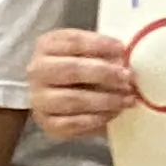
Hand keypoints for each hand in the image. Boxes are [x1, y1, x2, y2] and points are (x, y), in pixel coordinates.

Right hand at [29, 26, 148, 141]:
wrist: (62, 97)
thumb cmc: (81, 68)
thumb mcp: (88, 53)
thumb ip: (103, 52)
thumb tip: (127, 58)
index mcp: (47, 45)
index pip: (73, 41)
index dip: (99, 44)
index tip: (122, 49)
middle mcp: (37, 71)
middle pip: (72, 69)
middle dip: (104, 73)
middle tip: (128, 77)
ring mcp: (39, 99)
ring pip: (73, 99)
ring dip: (106, 99)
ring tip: (128, 98)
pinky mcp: (47, 123)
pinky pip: (73, 123)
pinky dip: (97, 119)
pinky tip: (114, 113)